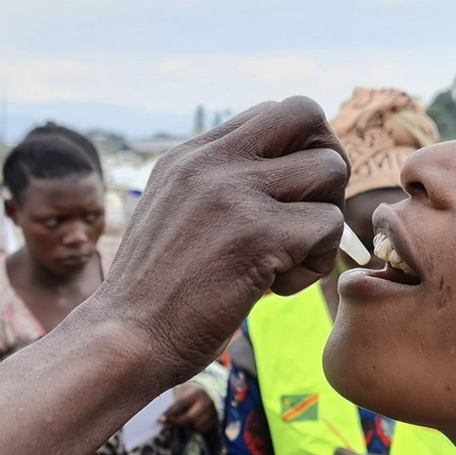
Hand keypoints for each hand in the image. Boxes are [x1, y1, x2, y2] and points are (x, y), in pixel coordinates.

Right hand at [83, 98, 349, 385]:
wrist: (125, 341)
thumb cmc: (156, 294)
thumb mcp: (175, 214)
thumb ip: (219, 186)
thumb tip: (282, 170)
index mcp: (191, 154)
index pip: (274, 113)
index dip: (300, 151)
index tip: (291, 198)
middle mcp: (213, 162)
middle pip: (309, 115)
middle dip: (327, 162)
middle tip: (310, 213)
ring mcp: (236, 194)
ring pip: (330, 171)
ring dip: (324, 220)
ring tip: (287, 260)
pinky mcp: (261, 235)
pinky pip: (330, 226)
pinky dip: (315, 264)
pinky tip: (275, 287)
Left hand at [163, 384, 217, 433]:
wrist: (206, 393)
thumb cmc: (188, 393)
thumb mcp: (180, 391)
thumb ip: (173, 400)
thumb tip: (163, 414)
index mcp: (197, 392)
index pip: (181, 405)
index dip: (169, 413)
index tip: (160, 419)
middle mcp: (207, 402)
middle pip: (189, 418)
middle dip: (176, 423)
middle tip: (165, 424)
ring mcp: (213, 412)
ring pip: (195, 426)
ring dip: (186, 426)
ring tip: (180, 421)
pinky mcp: (215, 420)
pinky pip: (202, 430)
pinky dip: (194, 428)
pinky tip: (190, 423)